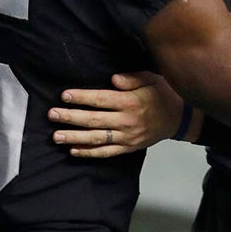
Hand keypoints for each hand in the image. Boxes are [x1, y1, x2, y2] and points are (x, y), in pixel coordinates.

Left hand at [49, 72, 181, 157]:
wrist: (179, 118)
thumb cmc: (163, 95)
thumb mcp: (152, 79)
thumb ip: (133, 78)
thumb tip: (113, 78)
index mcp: (131, 102)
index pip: (101, 100)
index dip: (82, 98)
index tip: (64, 96)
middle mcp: (127, 121)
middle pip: (94, 120)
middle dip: (71, 117)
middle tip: (52, 115)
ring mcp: (127, 137)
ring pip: (97, 139)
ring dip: (74, 137)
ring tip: (56, 136)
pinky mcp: (128, 148)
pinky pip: (106, 153)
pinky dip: (89, 153)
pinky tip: (73, 150)